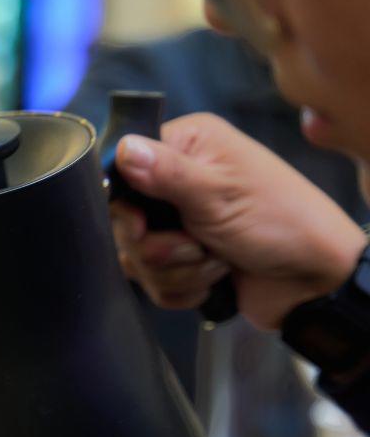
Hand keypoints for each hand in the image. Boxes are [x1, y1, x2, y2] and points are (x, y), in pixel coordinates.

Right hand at [112, 112, 365, 329]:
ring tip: (217, 263)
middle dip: (160, 246)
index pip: (123, 169)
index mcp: (187, 147)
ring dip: (178, 271)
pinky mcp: (180, 263)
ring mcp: (177, 225)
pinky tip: (214, 280)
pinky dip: (182, 289)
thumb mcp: (220, 193)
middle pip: (125, 222)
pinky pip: (152, 284)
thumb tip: (123, 148)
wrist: (313, 280)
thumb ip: (167, 173)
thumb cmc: (279, 222)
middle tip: (198, 245)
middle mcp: (176, 182)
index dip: (125, 204)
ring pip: (137, 258)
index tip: (143, 225)